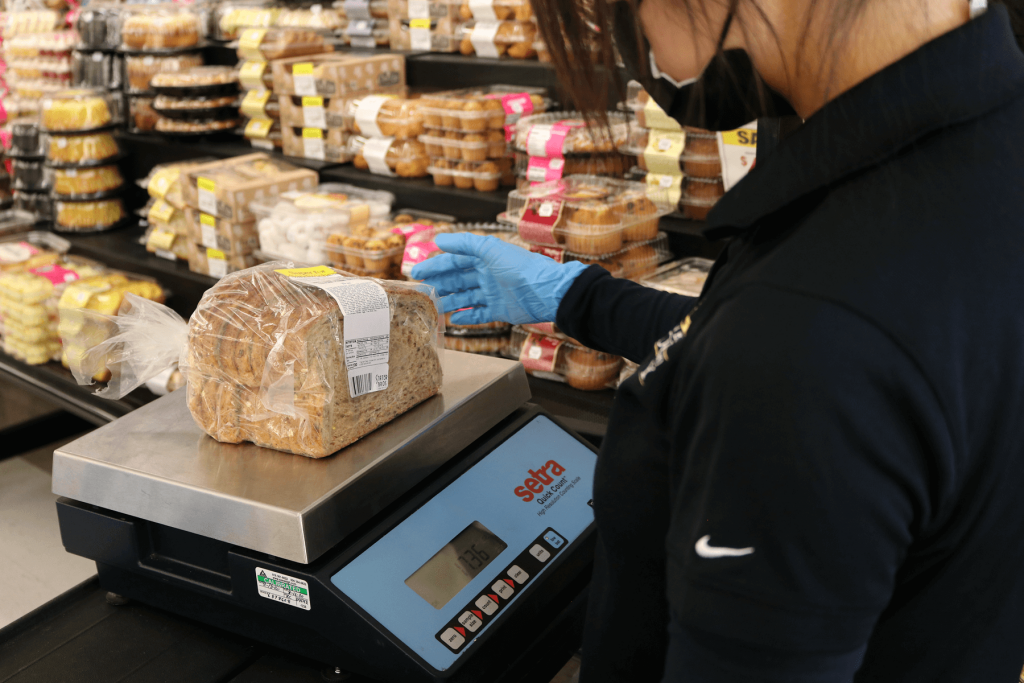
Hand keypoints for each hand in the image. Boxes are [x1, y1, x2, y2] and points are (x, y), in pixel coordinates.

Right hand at [411, 233, 588, 324]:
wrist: (545, 291)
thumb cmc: (520, 267)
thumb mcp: (490, 249)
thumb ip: (465, 243)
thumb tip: (440, 239)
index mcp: (485, 257)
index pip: (455, 260)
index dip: (436, 266)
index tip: (417, 273)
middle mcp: (487, 274)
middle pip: (458, 279)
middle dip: (439, 284)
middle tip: (421, 292)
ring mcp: (493, 293)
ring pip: (465, 297)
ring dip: (449, 301)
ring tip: (433, 307)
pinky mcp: (500, 310)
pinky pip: (479, 314)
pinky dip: (467, 317)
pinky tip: (454, 320)